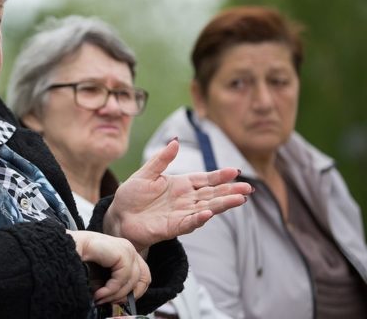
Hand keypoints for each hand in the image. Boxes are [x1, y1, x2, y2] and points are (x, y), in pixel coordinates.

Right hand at [67, 230, 150, 304]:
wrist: (68, 246)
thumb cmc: (80, 257)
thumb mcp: (101, 277)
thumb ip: (113, 286)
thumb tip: (118, 300)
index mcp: (125, 253)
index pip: (143, 276)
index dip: (134, 292)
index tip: (119, 301)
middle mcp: (128, 249)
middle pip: (144, 279)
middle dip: (128, 295)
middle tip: (110, 302)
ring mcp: (127, 249)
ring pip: (133, 281)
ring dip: (115, 294)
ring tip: (100, 298)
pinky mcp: (122, 252)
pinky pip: (123, 278)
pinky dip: (111, 289)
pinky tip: (99, 293)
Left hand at [103, 139, 252, 249]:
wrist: (119, 216)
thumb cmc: (132, 195)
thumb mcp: (145, 173)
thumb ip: (161, 160)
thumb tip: (175, 141)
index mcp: (181, 184)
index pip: (205, 179)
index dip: (220, 176)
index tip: (235, 171)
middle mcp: (185, 199)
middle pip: (212, 195)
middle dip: (230, 192)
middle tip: (248, 189)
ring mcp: (181, 214)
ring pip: (207, 208)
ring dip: (223, 205)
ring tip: (240, 200)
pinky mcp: (173, 227)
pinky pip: (189, 223)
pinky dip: (199, 219)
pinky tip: (209, 214)